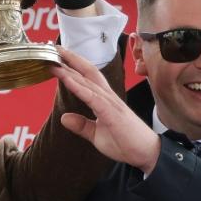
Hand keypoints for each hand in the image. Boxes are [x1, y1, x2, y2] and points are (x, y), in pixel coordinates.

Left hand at [51, 47, 160, 174]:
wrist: (146, 154)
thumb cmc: (125, 142)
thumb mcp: (97, 134)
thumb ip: (82, 125)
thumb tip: (64, 118)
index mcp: (104, 100)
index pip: (86, 77)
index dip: (72, 66)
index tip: (56, 56)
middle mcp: (107, 96)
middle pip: (87, 72)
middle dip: (71, 58)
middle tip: (54, 47)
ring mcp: (110, 103)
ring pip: (88, 81)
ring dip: (71, 69)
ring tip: (55, 57)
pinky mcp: (111, 113)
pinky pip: (92, 97)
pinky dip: (78, 87)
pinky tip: (67, 79)